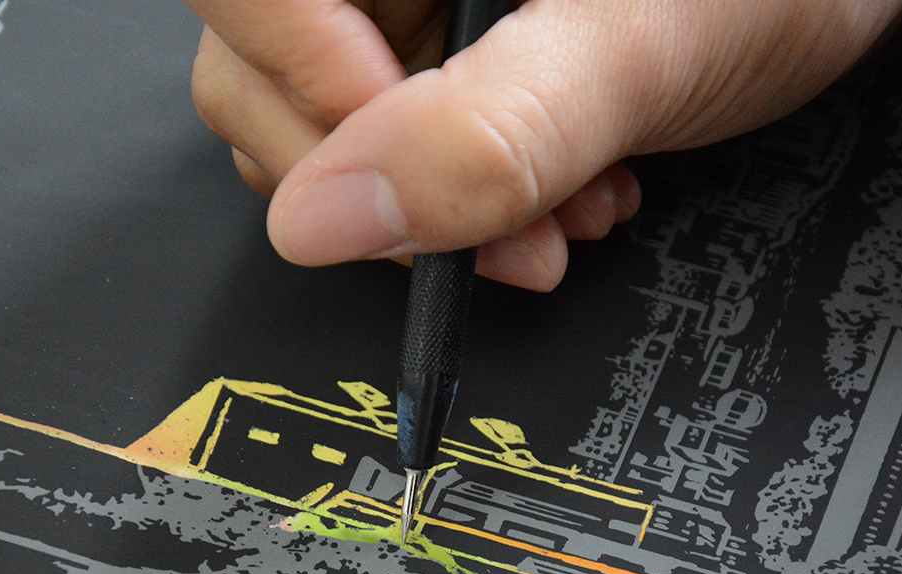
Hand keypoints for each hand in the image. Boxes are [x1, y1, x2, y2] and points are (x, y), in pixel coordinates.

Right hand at [186, 0, 901, 290]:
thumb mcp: (637, 46)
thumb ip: (489, 131)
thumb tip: (331, 217)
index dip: (296, 83)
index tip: (401, 160)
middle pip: (264, 80)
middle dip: (390, 189)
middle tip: (497, 225)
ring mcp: (400, 15)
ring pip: (328, 142)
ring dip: (435, 217)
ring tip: (550, 222)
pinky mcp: (432, 73)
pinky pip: (392, 167)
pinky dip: (462, 216)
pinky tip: (546, 208)